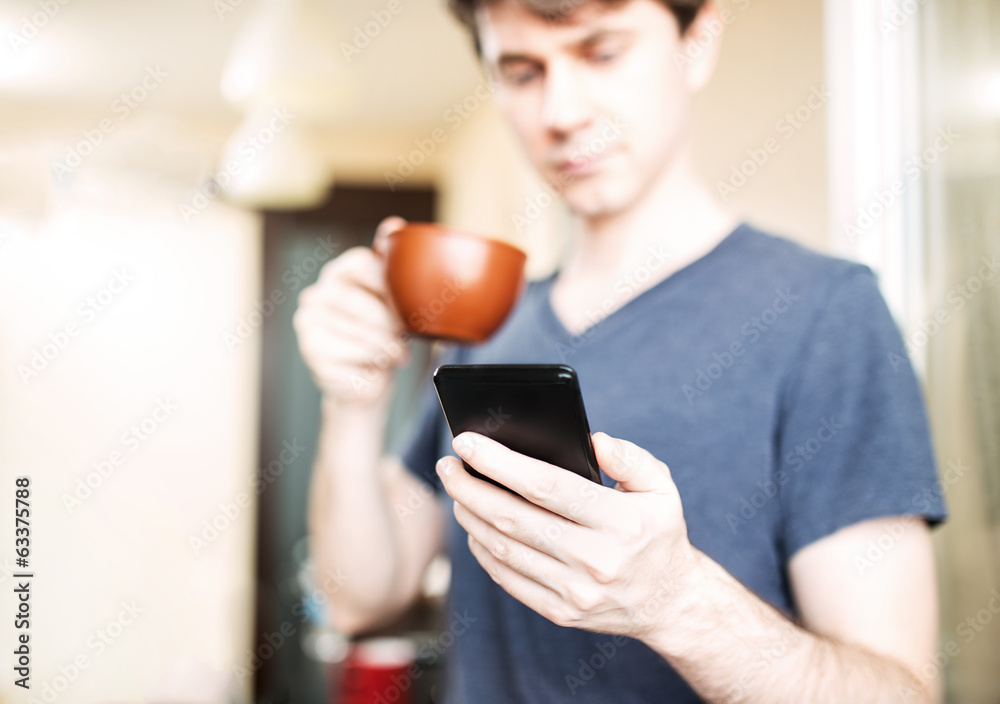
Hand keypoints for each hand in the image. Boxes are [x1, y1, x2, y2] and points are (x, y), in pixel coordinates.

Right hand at [293, 216, 410, 406]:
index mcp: (340, 272)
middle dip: (390, 323)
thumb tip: (394, 223)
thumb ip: (393, 264)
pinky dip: (374, 361)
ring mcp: (309, 320)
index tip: (404, 306)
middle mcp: (318, 292)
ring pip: (361, 329)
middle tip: (405, 336)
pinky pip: (353, 351)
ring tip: (397, 354)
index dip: (389, 286)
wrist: (364, 385)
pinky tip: (377, 364)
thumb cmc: (381, 339)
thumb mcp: (394, 302)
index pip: (363, 263)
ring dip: (387, 346)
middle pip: (362, 300)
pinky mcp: (311, 348)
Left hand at [435, 431, 698, 640]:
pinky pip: (507, 579)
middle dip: (470, 486)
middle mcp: (594, 560)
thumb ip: (631, 459)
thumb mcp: (662, 488)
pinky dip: (483, 550)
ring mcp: (574, 592)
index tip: (466, 442)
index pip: (546, 486)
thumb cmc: (657, 533)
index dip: (499, 462)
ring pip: (503, 549)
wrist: (670, 603)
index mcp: (618, 522)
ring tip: (457, 489)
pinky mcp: (560, 612)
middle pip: (512, 518)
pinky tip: (474, 526)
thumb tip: (594, 441)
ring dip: (470, 516)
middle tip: (448, 464)